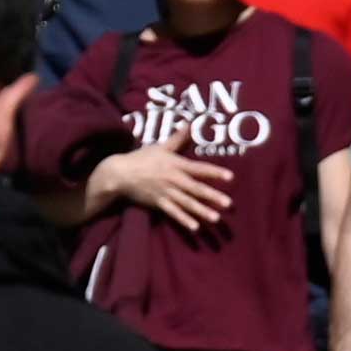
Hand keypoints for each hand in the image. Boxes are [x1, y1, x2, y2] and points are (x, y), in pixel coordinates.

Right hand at [88, 142, 238, 230]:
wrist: (120, 173)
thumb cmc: (142, 158)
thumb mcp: (161, 146)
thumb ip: (178, 138)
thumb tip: (190, 123)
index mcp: (176, 165)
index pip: (199, 168)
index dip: (214, 172)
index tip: (230, 177)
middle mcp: (173, 179)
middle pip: (196, 189)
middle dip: (213, 196)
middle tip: (228, 204)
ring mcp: (166, 192)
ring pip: (187, 203)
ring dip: (201, 211)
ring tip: (216, 218)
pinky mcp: (159, 203)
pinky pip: (173, 213)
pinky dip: (183, 220)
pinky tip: (195, 227)